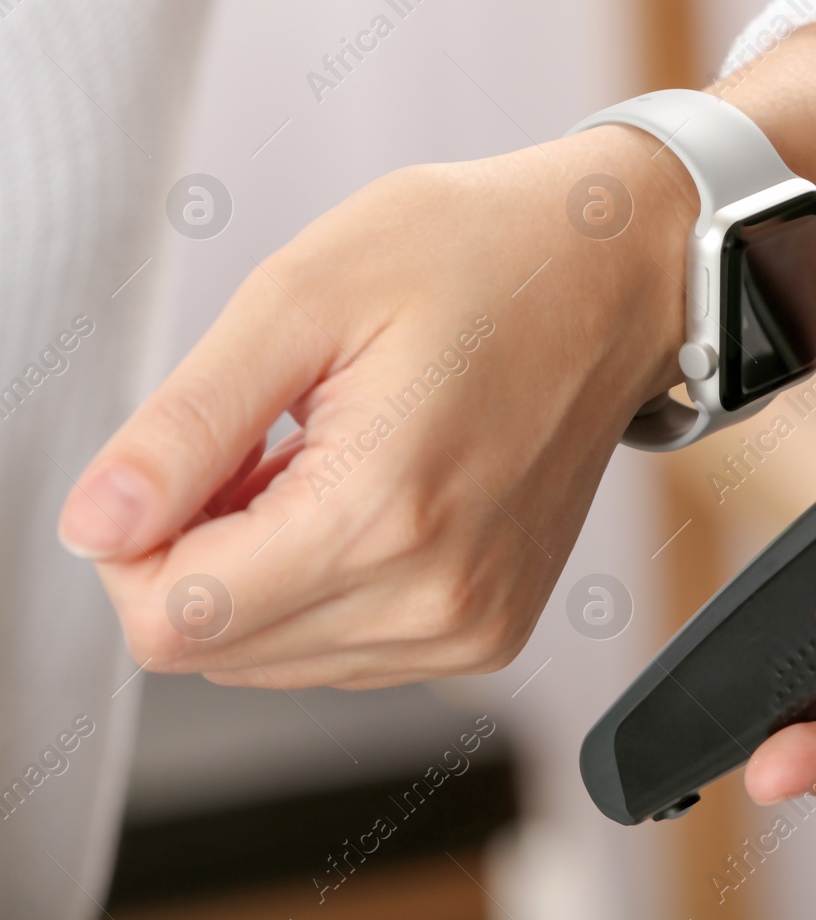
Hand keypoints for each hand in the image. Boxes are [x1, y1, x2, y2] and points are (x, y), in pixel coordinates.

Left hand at [57, 23, 815, 688]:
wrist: (617, 276)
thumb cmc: (481, 259)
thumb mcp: (305, 296)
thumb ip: (187, 425)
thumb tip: (94, 526)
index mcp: (385, 513)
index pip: (168, 620)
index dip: (130, 543)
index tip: (179, 461)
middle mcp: (438, 599)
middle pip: (211, 650)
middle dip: (197, 551)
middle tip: (267, 441)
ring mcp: (472, 626)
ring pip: (270, 660)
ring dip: (260, 570)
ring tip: (327, 458)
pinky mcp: (489, 631)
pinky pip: (342, 653)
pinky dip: (322, 584)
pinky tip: (369, 495)